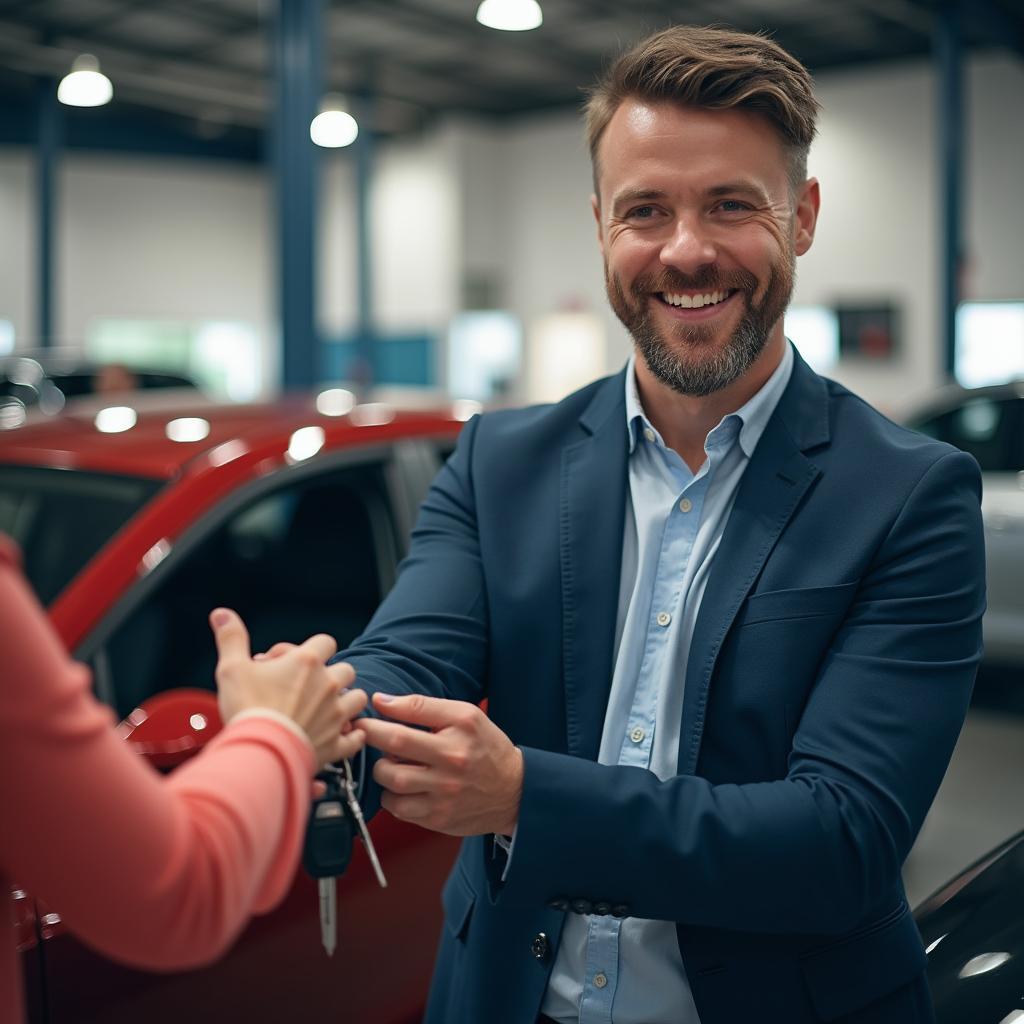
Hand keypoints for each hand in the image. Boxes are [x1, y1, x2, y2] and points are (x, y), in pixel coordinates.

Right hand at [209, 608, 367, 766]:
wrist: (258, 752)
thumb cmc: (246, 708)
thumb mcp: (232, 668)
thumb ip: (231, 638)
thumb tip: (221, 613)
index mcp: (307, 662)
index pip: (325, 642)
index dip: (310, 649)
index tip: (288, 663)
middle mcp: (328, 685)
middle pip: (346, 669)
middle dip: (331, 674)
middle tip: (307, 687)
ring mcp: (335, 714)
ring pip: (358, 698)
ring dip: (346, 701)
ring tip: (326, 709)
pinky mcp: (336, 742)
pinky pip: (355, 737)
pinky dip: (351, 736)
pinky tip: (341, 736)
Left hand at [355, 693, 522, 836]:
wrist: (514, 791)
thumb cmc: (486, 748)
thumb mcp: (465, 715)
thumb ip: (422, 707)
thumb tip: (381, 701)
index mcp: (459, 732)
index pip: (407, 720)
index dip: (376, 718)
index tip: (362, 716)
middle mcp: (452, 764)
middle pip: (394, 750)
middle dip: (371, 740)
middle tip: (366, 736)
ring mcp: (444, 795)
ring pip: (392, 784)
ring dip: (382, 772)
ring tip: (391, 763)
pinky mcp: (438, 819)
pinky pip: (399, 809)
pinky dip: (393, 797)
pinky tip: (403, 787)